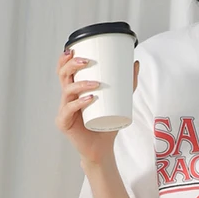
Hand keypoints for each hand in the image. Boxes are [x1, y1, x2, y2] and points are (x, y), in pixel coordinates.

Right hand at [55, 49, 139, 164]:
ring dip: (81, 85)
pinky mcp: (64, 123)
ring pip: (67, 92)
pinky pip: (68, 110)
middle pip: (62, 76)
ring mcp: (64, 110)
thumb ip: (127, 83)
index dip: (65, 59)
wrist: (102, 148)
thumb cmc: (107, 123)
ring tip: (96, 84)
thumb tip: (135, 63)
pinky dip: (79, 104)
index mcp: (74, 90)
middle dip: (71, 66)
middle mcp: (67, 98)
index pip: (65, 70)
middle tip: (86, 61)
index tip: (73, 49)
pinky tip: (89, 99)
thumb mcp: (120, 100)